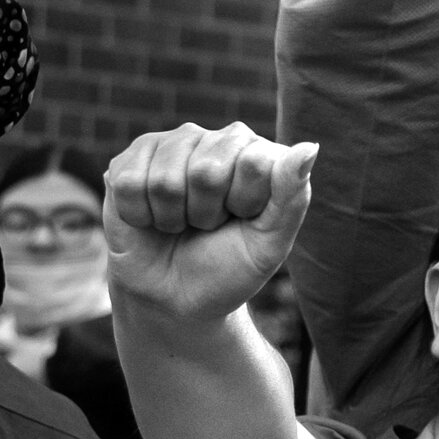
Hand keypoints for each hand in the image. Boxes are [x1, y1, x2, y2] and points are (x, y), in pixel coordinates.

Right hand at [105, 124, 317, 322]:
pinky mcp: (130, 160)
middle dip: (205, 213)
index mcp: (261, 154)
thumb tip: (308, 147)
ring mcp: (174, 145)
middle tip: (207, 225)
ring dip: (172, 216)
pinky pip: (129, 183)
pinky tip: (150, 218)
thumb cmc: (230, 268)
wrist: (174, 298)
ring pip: (165, 180)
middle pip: (206, 171)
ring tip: (181, 223)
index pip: (254, 162)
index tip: (244, 219)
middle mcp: (219, 139)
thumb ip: (291, 196)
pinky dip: (139, 215)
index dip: (243, 204)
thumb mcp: (270, 243)